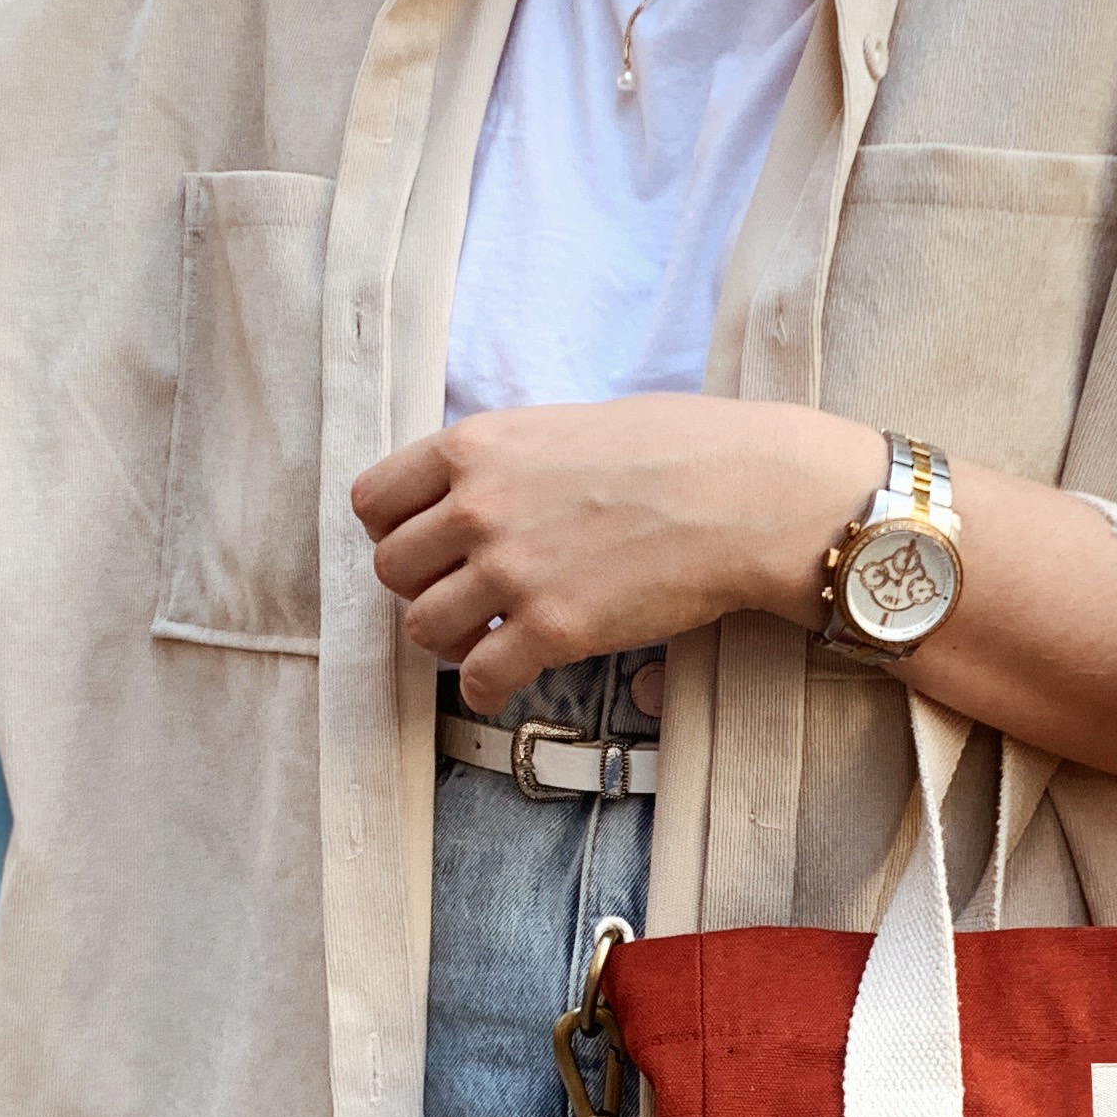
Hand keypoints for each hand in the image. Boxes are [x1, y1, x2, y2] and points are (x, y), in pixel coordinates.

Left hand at [351, 398, 880, 711]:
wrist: (745, 493)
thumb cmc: (675, 449)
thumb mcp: (566, 427)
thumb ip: (505, 461)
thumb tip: (474, 495)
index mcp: (476, 447)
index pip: (372, 499)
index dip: (393, 530)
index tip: (426, 547)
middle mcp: (479, 507)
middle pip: (390, 569)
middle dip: (421, 587)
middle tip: (463, 595)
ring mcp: (511, 571)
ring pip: (422, 629)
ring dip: (449, 641)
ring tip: (487, 637)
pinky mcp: (551, 630)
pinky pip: (477, 680)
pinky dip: (486, 689)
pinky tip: (510, 678)